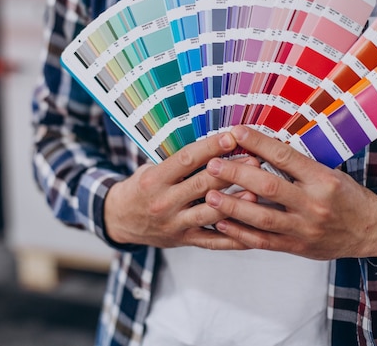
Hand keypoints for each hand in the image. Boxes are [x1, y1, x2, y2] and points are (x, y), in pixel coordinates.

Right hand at [104, 132, 255, 249]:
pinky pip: (213, 240)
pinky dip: (235, 236)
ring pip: (210, 213)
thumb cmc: (140, 188)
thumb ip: (177, 161)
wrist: (119, 220)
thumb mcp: (150, 169)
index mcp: (154, 180)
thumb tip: (212, 144)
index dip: (210, 147)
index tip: (231, 137)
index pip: (186, 160)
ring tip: (257, 191)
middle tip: (255, 159)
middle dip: (230, 171)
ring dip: (235, 202)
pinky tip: (253, 228)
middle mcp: (164, 202)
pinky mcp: (184, 240)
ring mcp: (174, 224)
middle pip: (202, 185)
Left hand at [204, 125, 376, 259]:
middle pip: (270, 186)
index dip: (258, 143)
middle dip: (237, 175)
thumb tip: (262, 144)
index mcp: (322, 179)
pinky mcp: (297, 246)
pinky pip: (264, 241)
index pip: (285, 156)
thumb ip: (298, 164)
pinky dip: (241, 233)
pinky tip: (222, 223)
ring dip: (233, 206)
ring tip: (209, 196)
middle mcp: (313, 203)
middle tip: (212, 164)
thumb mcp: (329, 173)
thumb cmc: (346, 197)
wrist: (370, 231)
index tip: (236, 132)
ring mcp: (304, 227)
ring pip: (263, 217)